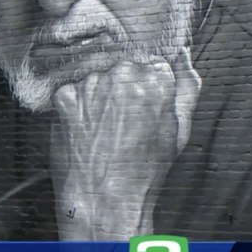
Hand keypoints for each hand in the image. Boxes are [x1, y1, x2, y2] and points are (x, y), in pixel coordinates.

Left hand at [49, 47, 200, 239]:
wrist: (103, 197)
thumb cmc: (144, 170)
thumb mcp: (179, 130)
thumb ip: (187, 86)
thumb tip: (182, 54)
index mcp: (156, 79)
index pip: (153, 64)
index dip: (148, 88)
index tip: (143, 108)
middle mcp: (122, 74)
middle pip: (123, 68)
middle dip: (123, 88)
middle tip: (122, 121)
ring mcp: (90, 84)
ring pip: (96, 78)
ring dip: (98, 96)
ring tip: (102, 129)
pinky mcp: (64, 96)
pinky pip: (72, 92)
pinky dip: (76, 106)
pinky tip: (84, 130)